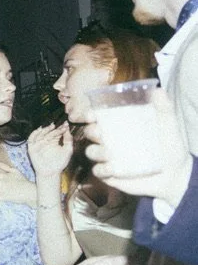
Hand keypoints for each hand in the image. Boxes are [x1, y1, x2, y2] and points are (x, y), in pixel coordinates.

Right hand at [28, 123, 72, 177]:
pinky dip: (34, 133)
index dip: (61, 128)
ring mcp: (38, 144)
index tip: (66, 124)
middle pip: (49, 132)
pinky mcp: (32, 147)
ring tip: (52, 126)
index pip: (57, 132)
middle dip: (55, 129)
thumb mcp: (68, 150)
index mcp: (54, 141)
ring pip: (41, 134)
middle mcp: (46, 141)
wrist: (51, 172)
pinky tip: (39, 129)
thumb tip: (68, 130)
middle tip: (60, 127)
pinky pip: (31, 139)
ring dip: (46, 129)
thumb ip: (68, 140)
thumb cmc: (60, 163)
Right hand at [86, 89, 190, 205]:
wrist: (174, 172)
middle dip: (91, 132)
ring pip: (91, 152)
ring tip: (109, 154)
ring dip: (96, 151)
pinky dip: (102, 169)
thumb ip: (163, 108)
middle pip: (90, 133)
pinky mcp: (110, 174)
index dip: (89, 115)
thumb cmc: (169, 145)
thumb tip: (158, 90)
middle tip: (101, 134)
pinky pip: (98, 171)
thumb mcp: (168, 124)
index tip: (91, 116)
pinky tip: (113, 168)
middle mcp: (110, 140)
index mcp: (118, 125)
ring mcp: (108, 158)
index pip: (97, 117)